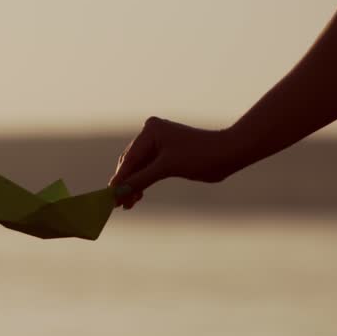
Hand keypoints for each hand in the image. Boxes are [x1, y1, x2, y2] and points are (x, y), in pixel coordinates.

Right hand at [108, 117, 242, 209]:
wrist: (228, 153)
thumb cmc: (200, 155)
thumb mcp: (167, 168)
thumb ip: (141, 180)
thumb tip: (118, 193)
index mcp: (150, 130)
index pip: (130, 159)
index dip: (119, 180)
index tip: (108, 197)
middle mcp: (151, 133)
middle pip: (131, 163)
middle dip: (126, 185)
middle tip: (117, 205)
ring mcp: (158, 143)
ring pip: (139, 169)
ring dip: (133, 187)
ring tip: (127, 205)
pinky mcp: (165, 154)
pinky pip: (148, 170)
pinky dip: (143, 183)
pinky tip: (137, 198)